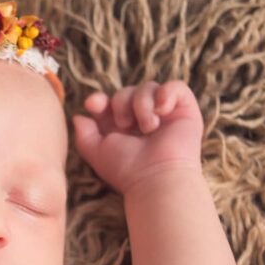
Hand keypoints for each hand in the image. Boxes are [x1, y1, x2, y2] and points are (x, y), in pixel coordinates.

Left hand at [70, 80, 204, 194]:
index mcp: (122, 128)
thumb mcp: (95, 151)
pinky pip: (176, 86)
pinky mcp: (185, 110)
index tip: (94, 104)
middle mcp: (142, 119)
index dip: (99, 99)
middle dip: (121, 103)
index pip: (108, 102)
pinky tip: (162, 111)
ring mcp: (165, 114)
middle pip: (126, 91)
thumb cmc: (126, 168)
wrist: (156, 177)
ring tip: (148, 127)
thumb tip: (79, 116)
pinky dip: (166, 93)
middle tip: (125, 124)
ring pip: (148, 87)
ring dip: (142, 104)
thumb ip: (83, 134)